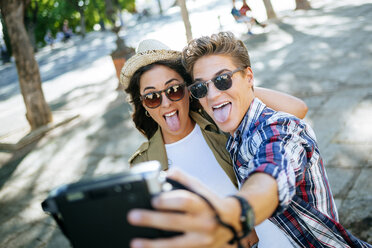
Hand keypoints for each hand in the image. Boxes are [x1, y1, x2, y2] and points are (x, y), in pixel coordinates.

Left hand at [127, 169, 241, 247]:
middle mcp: (203, 224)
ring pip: (175, 245)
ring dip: (153, 245)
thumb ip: (183, 179)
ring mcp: (201, 241)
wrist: (234, 221)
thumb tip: (164, 173)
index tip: (153, 200)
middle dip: (152, 220)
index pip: (185, 201)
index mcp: (203, 205)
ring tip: (135, 243)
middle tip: (133, 216)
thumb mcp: (202, 188)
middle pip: (175, 223)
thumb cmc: (212, 203)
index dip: (168, 201)